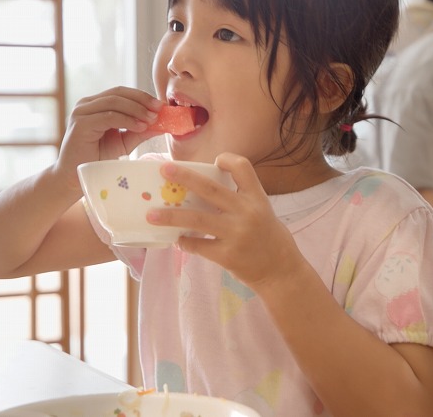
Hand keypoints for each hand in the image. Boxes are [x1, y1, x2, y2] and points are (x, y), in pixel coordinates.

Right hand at [53, 88, 163, 189]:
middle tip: (159, 109)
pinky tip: (140, 126)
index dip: (142, 96)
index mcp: (96, 104)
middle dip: (142, 99)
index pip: (122, 92)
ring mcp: (81, 112)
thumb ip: (140, 130)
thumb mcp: (124, 142)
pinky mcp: (80, 124)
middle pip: (119, 93)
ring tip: (152, 119)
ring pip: (114, 102)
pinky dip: (127, 120)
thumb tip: (163, 123)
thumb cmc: (97, 159)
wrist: (74, 178)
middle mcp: (87, 104)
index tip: (161, 105)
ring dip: (136, 109)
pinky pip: (108, 116)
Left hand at [145, 153, 306, 288]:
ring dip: (171, 216)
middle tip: (164, 170)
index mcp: (257, 198)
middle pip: (210, 188)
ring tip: (151, 214)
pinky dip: (185, 242)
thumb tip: (200, 193)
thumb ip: (239, 201)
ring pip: (197, 219)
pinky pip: (198, 246)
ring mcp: (236, 234)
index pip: (243, 168)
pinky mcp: (228, 255)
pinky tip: (177, 240)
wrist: (282, 272)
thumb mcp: (263, 212)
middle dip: (185, 177)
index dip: (227, 160)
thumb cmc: (270, 239)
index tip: (214, 161)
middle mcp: (247, 212)